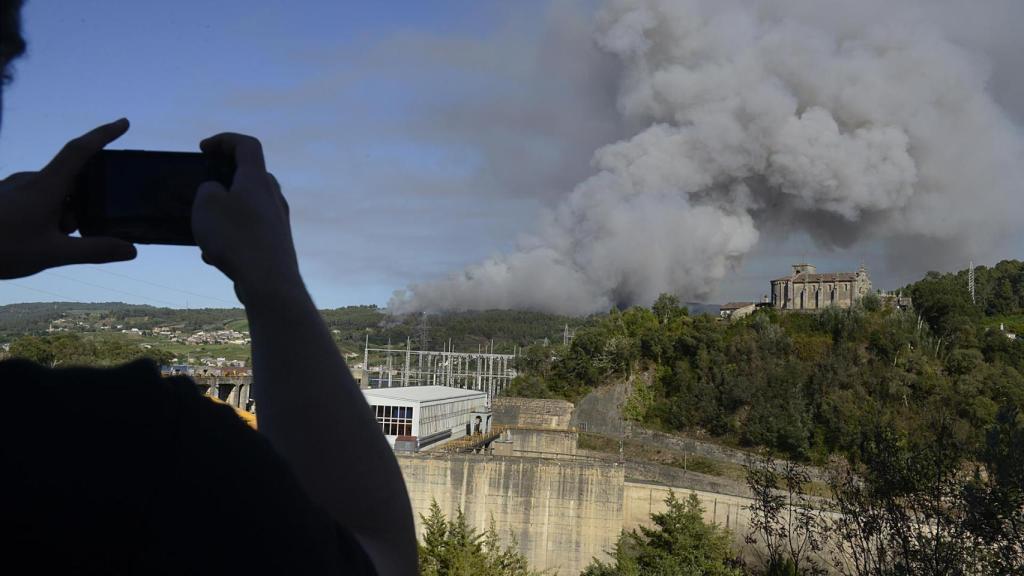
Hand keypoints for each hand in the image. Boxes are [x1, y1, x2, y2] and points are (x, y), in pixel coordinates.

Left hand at [0, 119, 136, 279]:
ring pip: (52, 193)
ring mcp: (14, 188)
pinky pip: (35, 198)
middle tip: (70, 234)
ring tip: (48, 242)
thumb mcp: (52, 254)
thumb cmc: (0, 248)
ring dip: (62, 213)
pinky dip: (46, 214)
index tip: (123, 122)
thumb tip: (131, 250)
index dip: (103, 134)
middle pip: (71, 181)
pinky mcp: (3, 197)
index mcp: (45, 187)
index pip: (80, 150)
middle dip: (81, 204)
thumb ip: (94, 250)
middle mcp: (29, 181)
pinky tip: (32, 238)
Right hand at [192, 133, 300, 302]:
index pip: (246, 145)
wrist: (269, 282)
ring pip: (248, 207)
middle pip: (251, 175)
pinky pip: (249, 233)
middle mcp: (273, 197)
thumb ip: (207, 189)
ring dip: (224, 214)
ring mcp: (278, 221)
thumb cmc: (237, 238)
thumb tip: (217, 193)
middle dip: (224, 179)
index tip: (204, 148)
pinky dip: (230, 237)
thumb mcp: (206, 204)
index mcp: (258, 179)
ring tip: (204, 232)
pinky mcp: (277, 244)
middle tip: (204, 189)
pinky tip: (214, 257)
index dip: (224, 140)